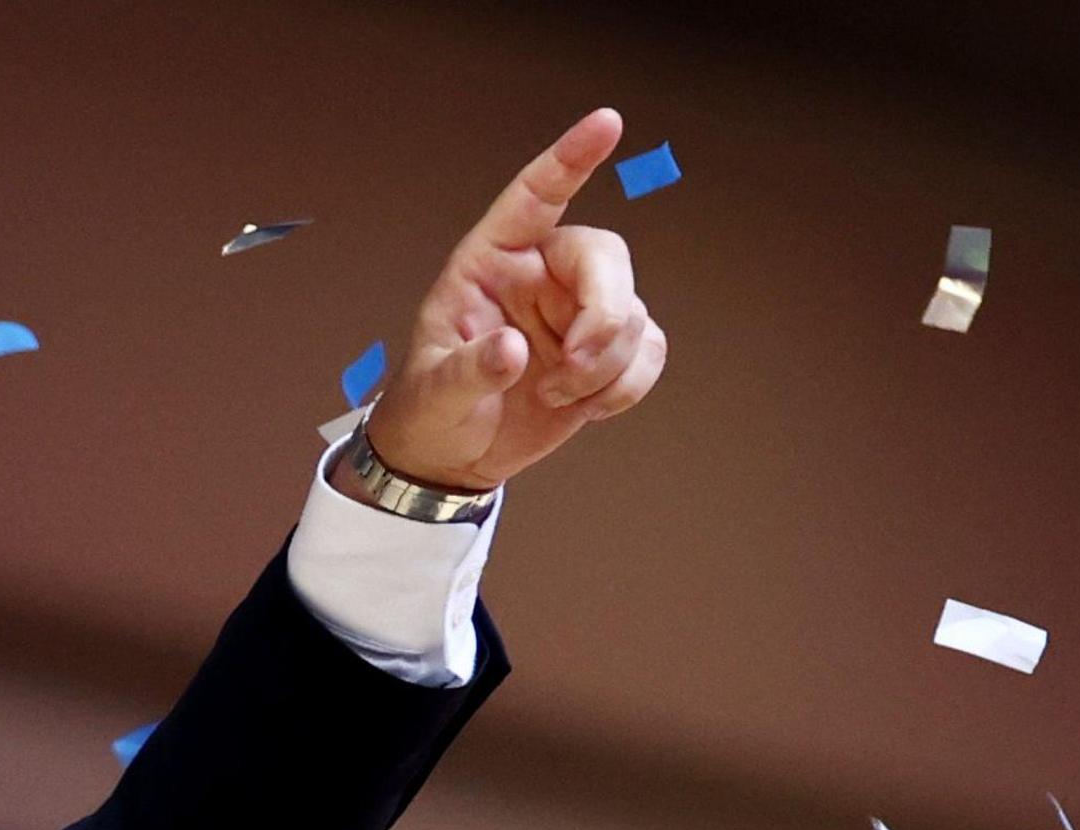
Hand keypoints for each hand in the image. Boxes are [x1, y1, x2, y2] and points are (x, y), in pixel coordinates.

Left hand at [359, 108, 667, 492]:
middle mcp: (540, 275)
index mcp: (489, 263)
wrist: (450, 458)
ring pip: (631, 312)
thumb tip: (512, 351)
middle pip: (605, 257)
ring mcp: (577, 311)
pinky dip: (627, 384)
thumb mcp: (434, 394)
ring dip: (606, 365)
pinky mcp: (607, 350)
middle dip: (604, 314)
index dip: (568, 160)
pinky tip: (586, 407)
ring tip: (556, 396)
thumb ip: (468, 371)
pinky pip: (649, 349)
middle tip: (574, 369)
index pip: (532, 198)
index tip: (606, 122)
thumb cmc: (429, 410)